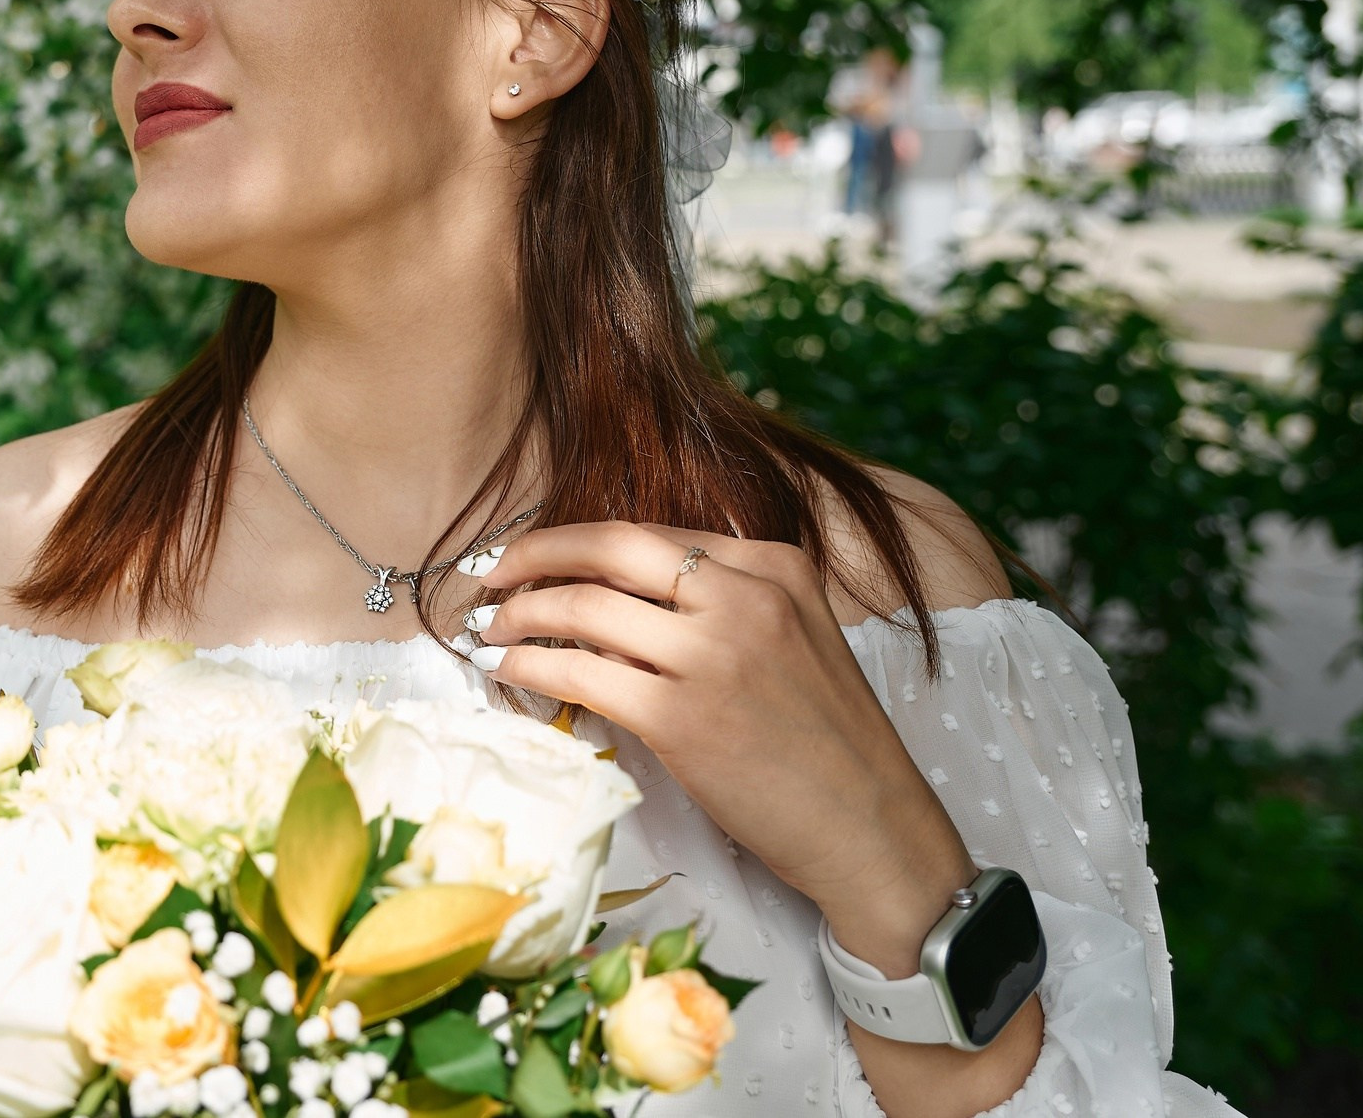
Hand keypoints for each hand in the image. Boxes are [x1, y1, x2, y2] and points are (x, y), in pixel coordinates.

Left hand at [466, 523, 968, 976]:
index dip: (576, 540)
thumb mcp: (795, 636)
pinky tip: (506, 671)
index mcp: (773, 565)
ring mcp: (712, 654)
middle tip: (490, 573)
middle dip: (534, 554)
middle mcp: (744, 596)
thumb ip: (723, 601)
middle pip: (609, 547)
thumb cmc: (827, 742)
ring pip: (584, 608)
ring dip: (519, 616)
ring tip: (489, 630)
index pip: (649, 532)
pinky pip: (580, 674)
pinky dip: (529, 667)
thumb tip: (615, 592)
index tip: (533, 555)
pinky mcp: (682, 718)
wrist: (874, 830)